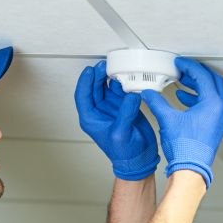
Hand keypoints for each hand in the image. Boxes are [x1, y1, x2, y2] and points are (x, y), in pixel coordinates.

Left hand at [74, 60, 159, 179]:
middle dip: (97, 75)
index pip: (83, 96)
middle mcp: (99, 112)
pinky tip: (126, 77)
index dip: (85, 81)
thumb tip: (130, 95)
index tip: (90, 70)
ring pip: (106, 87)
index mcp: (91, 119)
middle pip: (94, 88)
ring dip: (109, 77)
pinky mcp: (124, 107)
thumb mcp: (121, 133)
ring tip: (115, 67)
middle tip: (104, 65)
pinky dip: (123, 83)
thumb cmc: (125, 153)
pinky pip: (121, 90)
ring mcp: (111, 108)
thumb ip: (125, 113)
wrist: (140, 158)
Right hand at [140, 57, 222, 187]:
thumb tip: (148, 93)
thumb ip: (156, 102)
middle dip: (197, 74)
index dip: (189, 67)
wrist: (191, 170)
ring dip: (197, 87)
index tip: (180, 63)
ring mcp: (220, 119)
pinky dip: (198, 99)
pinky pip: (210, 106)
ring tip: (182, 83)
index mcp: (213, 104)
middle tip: (184, 70)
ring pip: (212, 94)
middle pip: (212, 82)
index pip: (203, 76)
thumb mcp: (167, 119)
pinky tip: (183, 101)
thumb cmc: (185, 148)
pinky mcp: (215, 127)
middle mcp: (220, 110)